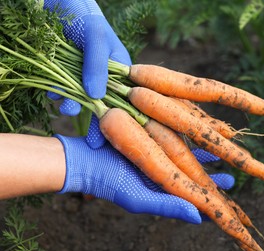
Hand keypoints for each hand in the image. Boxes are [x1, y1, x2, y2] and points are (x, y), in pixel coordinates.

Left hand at [44, 0, 130, 147]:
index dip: (119, 121)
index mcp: (122, 70)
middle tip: (91, 139)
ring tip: (64, 104)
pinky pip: (65, 92)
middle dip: (95, 120)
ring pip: (82, 101)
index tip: (109, 141)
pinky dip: (59, 96)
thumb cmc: (83, 16)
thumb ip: (97, 66)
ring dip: (72, 105)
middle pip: (104, 106)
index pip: (126, 101)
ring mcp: (86, 77)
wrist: (56, 4)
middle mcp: (106, 77)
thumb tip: (95, 97)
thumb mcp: (95, 37)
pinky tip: (55, 92)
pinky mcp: (69, 76)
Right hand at [55, 135, 234, 223]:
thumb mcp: (139, 198)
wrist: (85, 157)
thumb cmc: (110, 181)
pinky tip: (204, 135)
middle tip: (231, 181)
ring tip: (223, 155)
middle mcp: (164, 175)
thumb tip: (199, 216)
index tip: (232, 210)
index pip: (194, 202)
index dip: (214, 206)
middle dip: (213, 182)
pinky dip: (192, 138)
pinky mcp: (153, 139)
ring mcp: (159, 157)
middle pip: (195, 180)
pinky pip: (178, 139)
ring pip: (189, 159)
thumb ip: (169, 206)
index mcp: (164, 192)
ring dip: (206, 157)